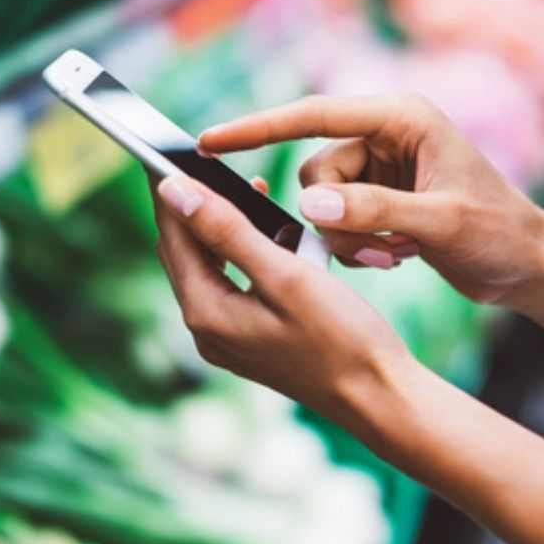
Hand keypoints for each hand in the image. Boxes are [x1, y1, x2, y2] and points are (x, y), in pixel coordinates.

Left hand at [151, 174, 416, 422]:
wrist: (379, 397)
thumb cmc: (343, 338)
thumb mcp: (286, 276)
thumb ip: (228, 231)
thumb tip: (174, 191)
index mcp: (207, 313)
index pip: (174, 233)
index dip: (168, 186)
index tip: (165, 146)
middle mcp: (206, 331)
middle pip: (184, 250)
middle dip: (193, 204)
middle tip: (203, 160)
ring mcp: (227, 340)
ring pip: (208, 267)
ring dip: (222, 228)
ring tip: (249, 192)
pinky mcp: (249, 341)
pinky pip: (232, 285)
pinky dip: (244, 254)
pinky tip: (273, 237)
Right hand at [199, 94, 543, 304]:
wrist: (528, 265)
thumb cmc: (498, 233)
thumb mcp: (439, 222)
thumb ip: (373, 211)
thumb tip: (306, 204)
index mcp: (401, 118)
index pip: (313, 114)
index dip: (257, 127)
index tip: (208, 141)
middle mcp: (386, 135)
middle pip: (314, 171)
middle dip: (333, 217)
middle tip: (378, 249)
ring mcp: (382, 167)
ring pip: (322, 201)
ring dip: (348, 237)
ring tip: (396, 255)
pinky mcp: (381, 197)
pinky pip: (338, 219)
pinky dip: (358, 245)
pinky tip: (399, 256)